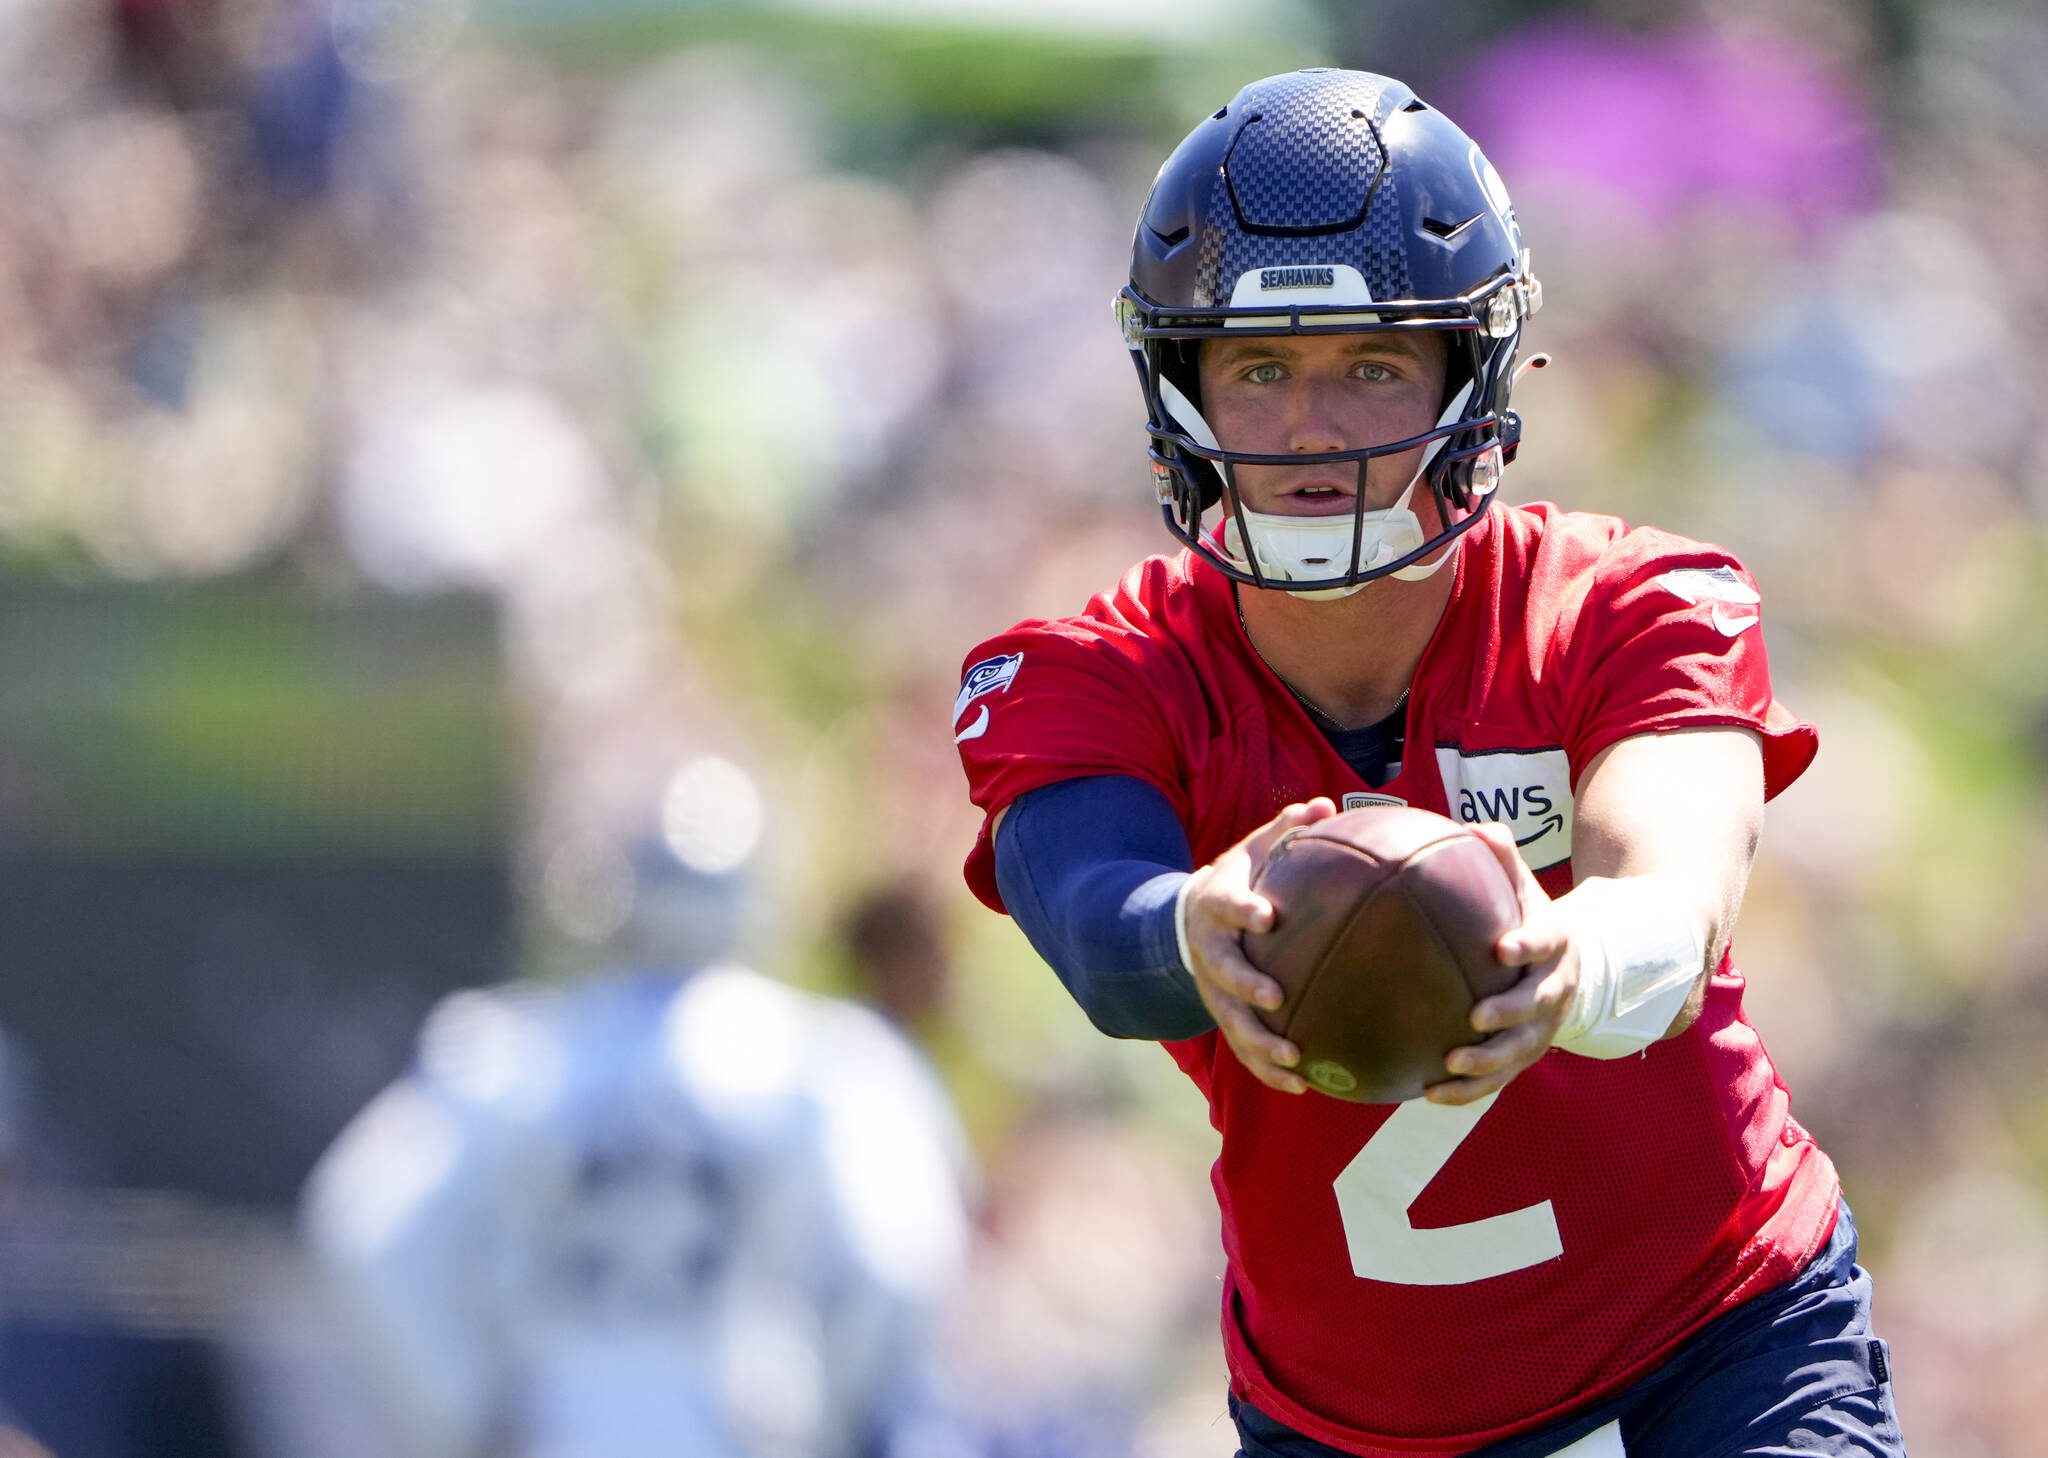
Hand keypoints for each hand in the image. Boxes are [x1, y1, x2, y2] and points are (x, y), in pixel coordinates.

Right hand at [1181, 797, 1337, 1093]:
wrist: (1188, 922)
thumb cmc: (1237, 883)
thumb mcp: (1252, 852)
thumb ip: (1285, 831)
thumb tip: (1326, 804)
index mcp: (1214, 906)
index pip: (1224, 906)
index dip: (1241, 911)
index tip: (1266, 915)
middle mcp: (1208, 952)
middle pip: (1221, 973)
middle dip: (1246, 986)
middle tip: (1276, 997)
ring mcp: (1212, 989)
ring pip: (1230, 1022)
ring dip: (1258, 1043)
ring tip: (1293, 1059)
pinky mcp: (1223, 1016)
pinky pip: (1243, 1050)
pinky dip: (1268, 1071)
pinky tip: (1303, 1086)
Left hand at [1424, 822, 1579, 1105]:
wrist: (1562, 969)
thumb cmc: (1524, 918)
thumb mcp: (1521, 885)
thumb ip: (1501, 858)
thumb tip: (1476, 829)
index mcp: (1554, 944)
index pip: (1547, 943)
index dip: (1529, 946)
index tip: (1503, 947)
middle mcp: (1553, 990)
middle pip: (1538, 1006)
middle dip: (1510, 1013)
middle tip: (1477, 1017)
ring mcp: (1540, 1029)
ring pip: (1519, 1051)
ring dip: (1488, 1062)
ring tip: (1451, 1064)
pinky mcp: (1521, 1057)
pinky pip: (1496, 1080)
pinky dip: (1466, 1091)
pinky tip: (1427, 1093)